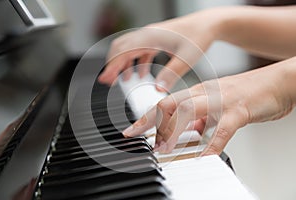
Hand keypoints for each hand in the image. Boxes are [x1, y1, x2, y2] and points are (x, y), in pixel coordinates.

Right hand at [98, 9, 222, 91]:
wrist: (208, 24)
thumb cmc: (198, 36)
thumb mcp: (186, 58)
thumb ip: (171, 74)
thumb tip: (158, 89)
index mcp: (150, 37)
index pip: (123, 51)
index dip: (112, 66)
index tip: (105, 79)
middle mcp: (147, 34)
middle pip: (120, 48)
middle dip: (112, 65)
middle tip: (108, 81)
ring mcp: (150, 36)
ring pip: (128, 49)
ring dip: (122, 64)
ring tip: (121, 80)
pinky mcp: (155, 39)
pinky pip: (139, 51)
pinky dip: (135, 63)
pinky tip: (141, 75)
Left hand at [122, 59, 294, 154]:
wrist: (275, 82)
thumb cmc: (245, 93)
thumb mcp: (217, 105)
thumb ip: (202, 117)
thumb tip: (189, 131)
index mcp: (198, 92)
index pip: (166, 103)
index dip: (146, 116)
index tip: (132, 129)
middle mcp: (205, 94)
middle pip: (171, 104)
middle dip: (149, 120)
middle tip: (135, 135)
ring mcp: (221, 101)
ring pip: (190, 111)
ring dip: (173, 131)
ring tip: (163, 148)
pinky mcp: (239, 110)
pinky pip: (222, 130)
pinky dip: (211, 145)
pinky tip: (203, 157)